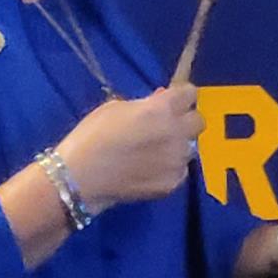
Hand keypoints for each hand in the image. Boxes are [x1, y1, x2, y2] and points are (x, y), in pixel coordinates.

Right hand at [59, 85, 202, 209]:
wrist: (79, 178)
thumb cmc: (92, 135)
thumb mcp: (116, 107)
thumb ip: (146, 103)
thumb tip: (161, 100)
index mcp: (163, 109)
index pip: (190, 93)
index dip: (181, 96)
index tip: (172, 101)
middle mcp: (177, 133)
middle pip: (198, 121)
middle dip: (185, 120)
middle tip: (167, 125)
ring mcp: (177, 161)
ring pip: (190, 147)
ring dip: (178, 145)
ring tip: (156, 150)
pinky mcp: (172, 183)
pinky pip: (181, 170)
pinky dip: (170, 168)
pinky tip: (151, 169)